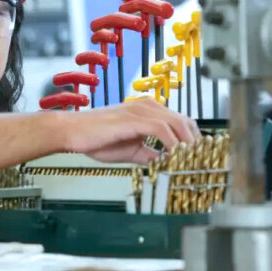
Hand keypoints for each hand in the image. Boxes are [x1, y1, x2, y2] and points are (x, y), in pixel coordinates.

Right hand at [60, 97, 198, 163]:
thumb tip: (166, 164)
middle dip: (196, 142)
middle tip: (200, 162)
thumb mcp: (130, 150)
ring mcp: (140, 110)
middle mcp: (146, 106)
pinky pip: (162, 130)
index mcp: (147, 111)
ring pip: (177, 123)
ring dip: (188, 144)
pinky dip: (173, 144)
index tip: (198, 157)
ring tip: (191, 162)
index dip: (193, 139)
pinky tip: (174, 157)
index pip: (180, 121)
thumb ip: (150, 154)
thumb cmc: (94, 138)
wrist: (71, 132)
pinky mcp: (133, 119)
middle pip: (184, 121)